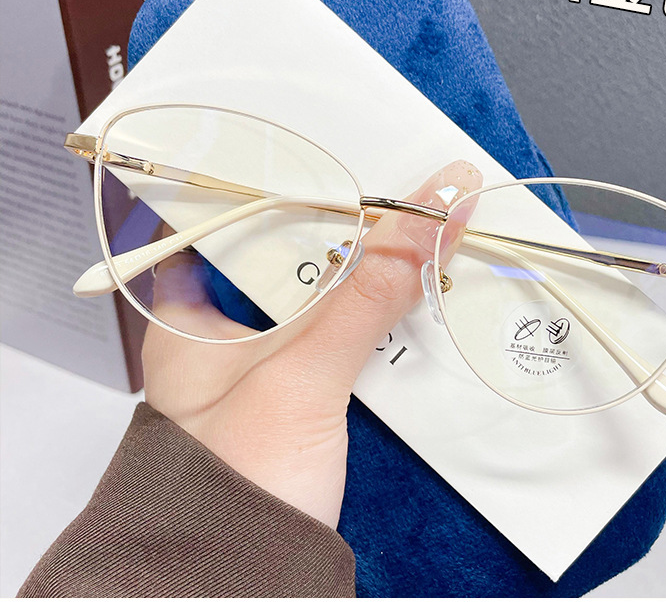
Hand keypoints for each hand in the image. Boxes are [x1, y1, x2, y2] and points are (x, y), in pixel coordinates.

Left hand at [142, 160, 481, 527]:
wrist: (241, 583)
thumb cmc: (231, 485)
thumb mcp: (303, 373)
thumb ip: (366, 294)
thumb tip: (426, 214)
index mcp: (187, 311)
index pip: (228, 216)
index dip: (278, 180)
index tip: (331, 153)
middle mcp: (222, 329)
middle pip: (286, 249)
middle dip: (341, 220)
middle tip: (389, 181)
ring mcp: (264, 359)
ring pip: (321, 289)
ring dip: (365, 264)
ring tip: (409, 216)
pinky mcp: (301, 388)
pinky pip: (342, 328)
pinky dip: (374, 308)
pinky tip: (408, 282)